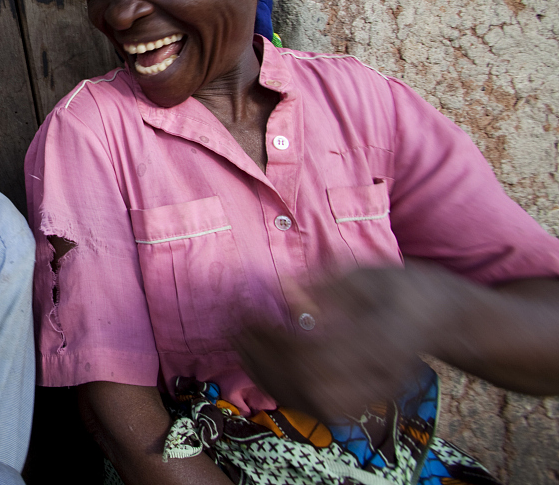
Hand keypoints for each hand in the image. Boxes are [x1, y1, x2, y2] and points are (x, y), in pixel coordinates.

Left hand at [233, 263, 466, 420]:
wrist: (443, 317)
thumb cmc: (402, 285)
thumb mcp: (367, 271)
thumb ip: (324, 283)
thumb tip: (281, 288)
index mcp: (382, 336)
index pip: (317, 350)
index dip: (274, 337)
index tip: (249, 314)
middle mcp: (380, 372)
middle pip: (311, 384)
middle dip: (264, 360)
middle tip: (238, 331)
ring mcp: (377, 392)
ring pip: (313, 404)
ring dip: (270, 379)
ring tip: (243, 348)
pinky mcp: (369, 400)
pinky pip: (320, 410)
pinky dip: (286, 392)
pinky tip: (263, 368)